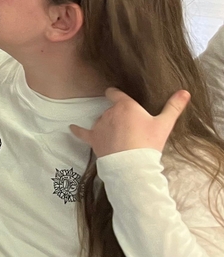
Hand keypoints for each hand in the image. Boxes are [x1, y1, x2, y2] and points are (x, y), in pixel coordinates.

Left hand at [70, 88, 189, 156]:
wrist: (132, 165)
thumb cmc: (149, 142)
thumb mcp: (164, 124)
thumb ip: (173, 107)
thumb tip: (185, 92)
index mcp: (125, 105)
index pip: (115, 93)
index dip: (116, 95)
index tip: (117, 96)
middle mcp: (109, 112)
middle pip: (110, 110)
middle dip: (118, 116)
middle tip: (129, 128)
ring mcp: (99, 126)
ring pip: (101, 121)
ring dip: (106, 125)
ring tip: (118, 136)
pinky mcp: (93, 139)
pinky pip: (82, 133)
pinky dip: (77, 130)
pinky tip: (71, 128)